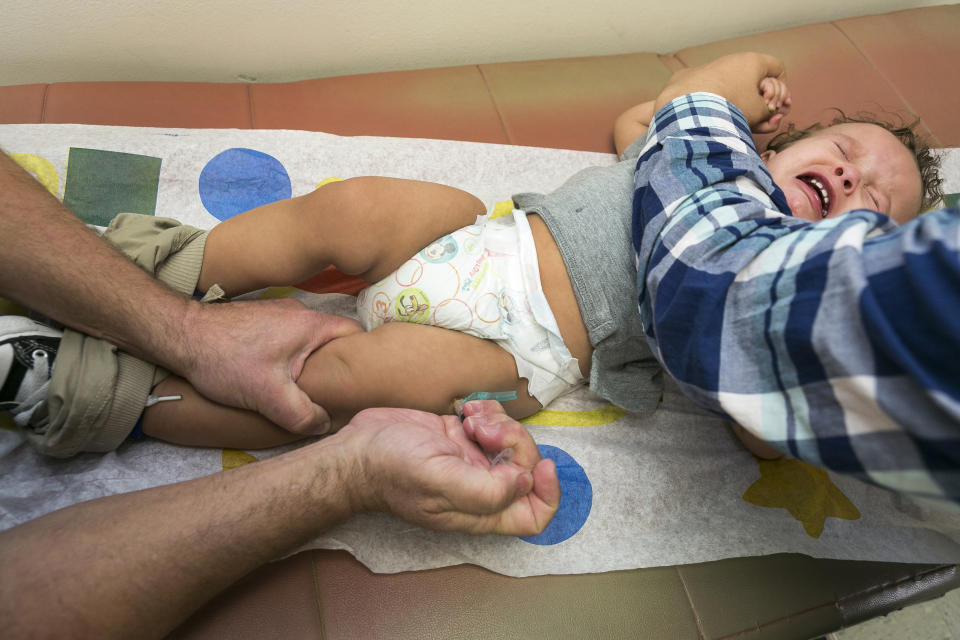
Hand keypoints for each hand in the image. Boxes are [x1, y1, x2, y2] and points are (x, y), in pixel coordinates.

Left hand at [177, 298, 361, 433]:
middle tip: (334, 392)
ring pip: (310, 341)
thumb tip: (323, 424)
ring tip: (306, 388)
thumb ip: (302, 414)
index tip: (362, 382)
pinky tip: (279, 376)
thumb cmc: (225, 359)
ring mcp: (280, 314)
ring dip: (311, 362)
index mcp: (311, 324)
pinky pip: (291, 339)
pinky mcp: (263, 320)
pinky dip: (292, 356)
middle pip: (334, 339)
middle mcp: (300, 313)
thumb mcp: (268, 396)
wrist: (181, 335)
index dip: (363, 358)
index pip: (355, 334)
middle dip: (336, 366)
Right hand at [340, 401, 559, 535]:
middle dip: (514, 442)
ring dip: (500, 423)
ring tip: (471, 419)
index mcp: (479, 511)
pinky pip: (493, 423)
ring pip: (511, 442)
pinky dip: (487, 412)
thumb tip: (525, 482)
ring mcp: (471, 461)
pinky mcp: (461, 437)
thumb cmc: (390, 470)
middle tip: (484, 429)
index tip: (540, 464)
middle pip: (525, 468)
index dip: (548, 493)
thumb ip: (486, 490)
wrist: (356, 449)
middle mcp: (481, 488)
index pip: (534, 516)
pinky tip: (466, 410)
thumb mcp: (437, 481)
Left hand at [655, 52, 787, 130]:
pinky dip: (715, 104)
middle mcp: (732, 60)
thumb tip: (770, 113)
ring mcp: (710, 68)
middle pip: (755, 79)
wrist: (689, 107)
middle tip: (762, 119)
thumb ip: (771, 112)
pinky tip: (714, 117)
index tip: (777, 105)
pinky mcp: (689, 78)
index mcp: (752, 61)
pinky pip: (709, 91)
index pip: (778, 68)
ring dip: (738, 105)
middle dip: (761, 101)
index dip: (782, 88)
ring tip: (736, 125)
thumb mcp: (759, 111)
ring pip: (732, 87)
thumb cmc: (730, 106)